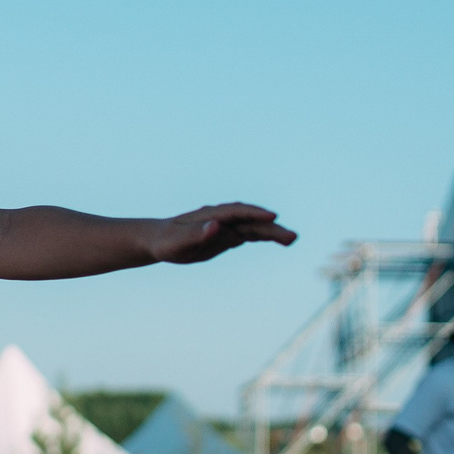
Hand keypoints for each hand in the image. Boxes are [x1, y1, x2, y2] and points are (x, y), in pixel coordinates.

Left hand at [146, 203, 296, 264]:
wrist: (160, 241)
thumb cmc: (166, 241)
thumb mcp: (177, 241)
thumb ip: (196, 233)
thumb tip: (215, 225)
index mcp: (211, 216)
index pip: (236, 212)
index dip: (254, 214)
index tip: (273, 217)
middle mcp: (222, 219)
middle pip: (251, 222)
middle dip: (271, 228)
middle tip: (293, 237)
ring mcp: (227, 228)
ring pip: (254, 229)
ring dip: (273, 233)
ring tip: (293, 239)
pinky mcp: (228, 237)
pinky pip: (250, 236)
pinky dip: (265, 237)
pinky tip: (281, 241)